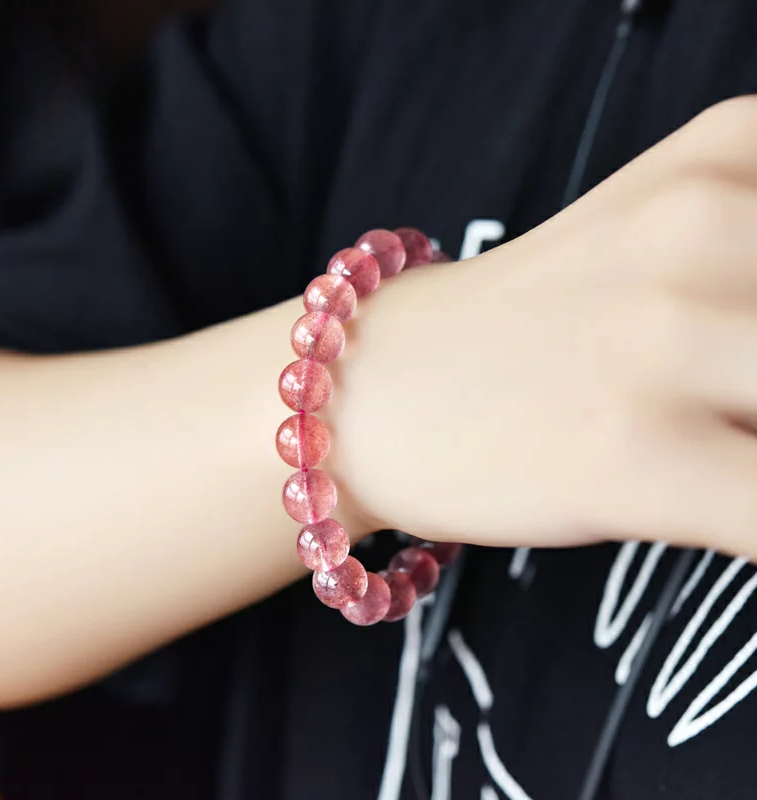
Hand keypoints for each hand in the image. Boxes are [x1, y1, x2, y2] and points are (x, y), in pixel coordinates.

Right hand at [329, 96, 756, 558]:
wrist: (370, 388)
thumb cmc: (514, 327)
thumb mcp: (651, 234)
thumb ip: (756, 257)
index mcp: (720, 159)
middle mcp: (700, 230)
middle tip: (738, 406)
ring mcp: (660, 343)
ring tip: (721, 442)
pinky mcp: (628, 456)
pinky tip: (731, 512)